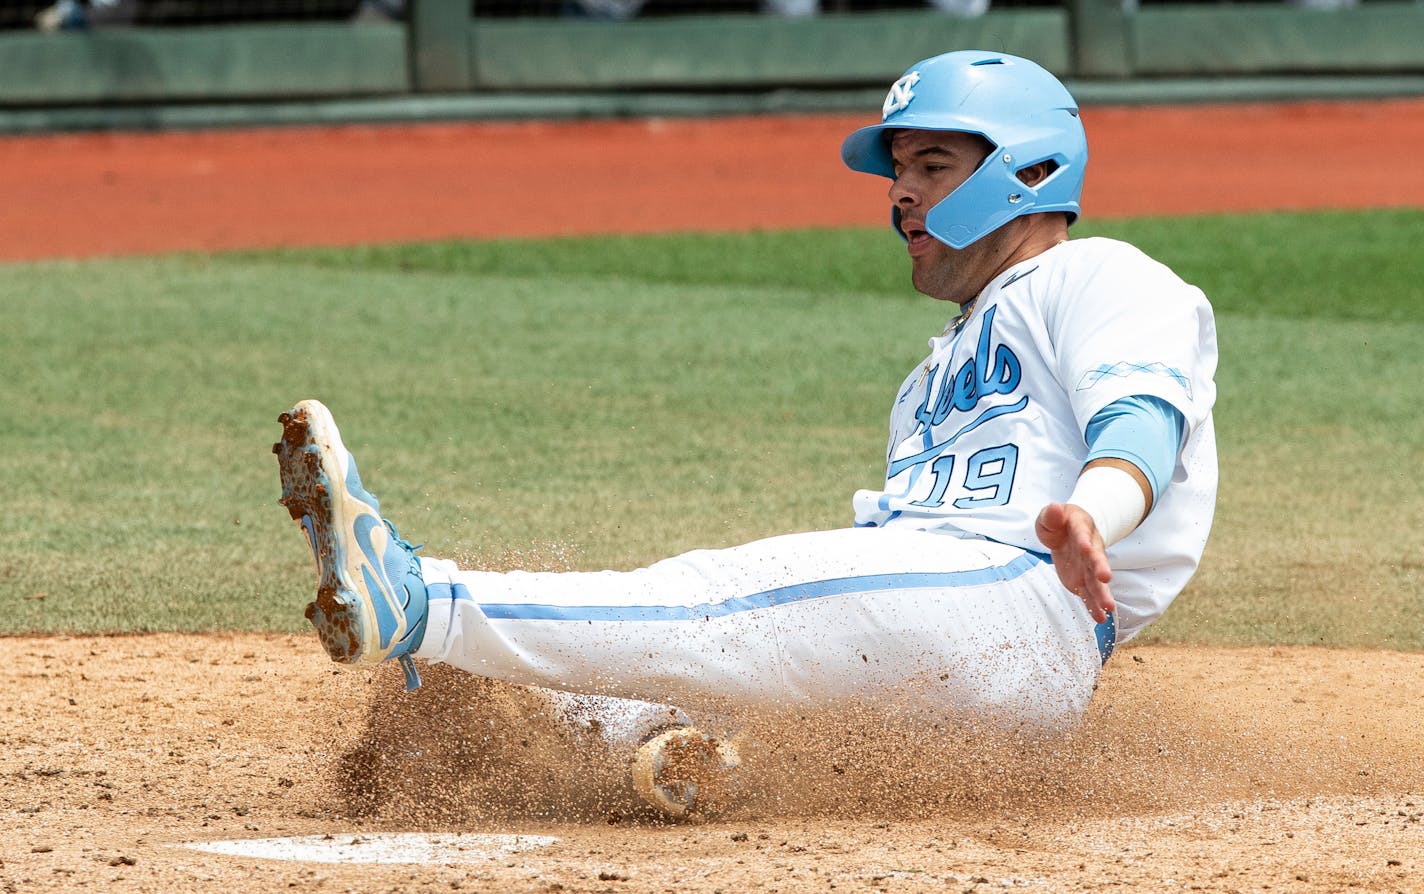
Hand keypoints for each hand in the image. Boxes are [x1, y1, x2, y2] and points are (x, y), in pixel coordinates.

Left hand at [1035, 502, 1115, 623]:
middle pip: (1096, 560)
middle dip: (1101, 568)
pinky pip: (1088, 594)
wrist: (1066, 533)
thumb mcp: (1050, 516)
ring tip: (1109, 608)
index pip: (1082, 535)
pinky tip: (1100, 618)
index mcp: (1080, 530)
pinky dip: (1093, 606)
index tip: (1086, 547)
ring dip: (1102, 594)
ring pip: (1096, 582)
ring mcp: (1087, 568)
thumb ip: (1051, 515)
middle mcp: (1089, 550)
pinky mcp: (1082, 581)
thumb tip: (1054, 508)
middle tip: (1106, 578)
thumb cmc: (1057, 523)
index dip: (1084, 541)